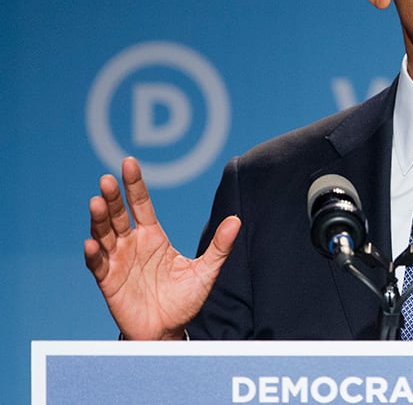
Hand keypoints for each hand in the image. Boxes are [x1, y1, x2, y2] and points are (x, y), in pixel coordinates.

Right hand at [83, 157, 240, 339]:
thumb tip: (237, 220)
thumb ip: (220, 247)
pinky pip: (98, 266)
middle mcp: (132, 244)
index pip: (140, 204)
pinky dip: (94, 255)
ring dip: (99, 220)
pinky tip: (93, 244)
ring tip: (96, 202)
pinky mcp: (109, 282)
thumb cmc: (184, 300)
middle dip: (112, 198)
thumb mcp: (206, 271)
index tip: (128, 163)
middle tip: (107, 180)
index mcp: (153, 236)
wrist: (168, 331)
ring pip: (104, 235)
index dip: (134, 185)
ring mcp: (118, 261)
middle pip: (118, 215)